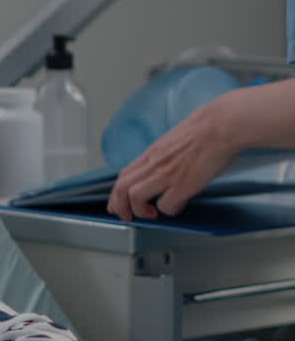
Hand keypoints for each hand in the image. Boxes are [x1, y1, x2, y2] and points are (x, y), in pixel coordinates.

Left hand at [107, 92, 242, 220]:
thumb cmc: (207, 129)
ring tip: (151, 214)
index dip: (116, 194)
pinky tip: (178, 206)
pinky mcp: (184, 184)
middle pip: (121, 188)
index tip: (117, 204)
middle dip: (120, 206)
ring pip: (135, 197)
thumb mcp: (175, 140)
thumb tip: (166, 168)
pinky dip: (169, 211)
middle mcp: (155, 163)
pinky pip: (166, 205)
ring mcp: (167, 174)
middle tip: (127, 216)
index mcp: (153, 153)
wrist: (223, 123)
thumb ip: (165, 155)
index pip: (124, 175)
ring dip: (139, 211)